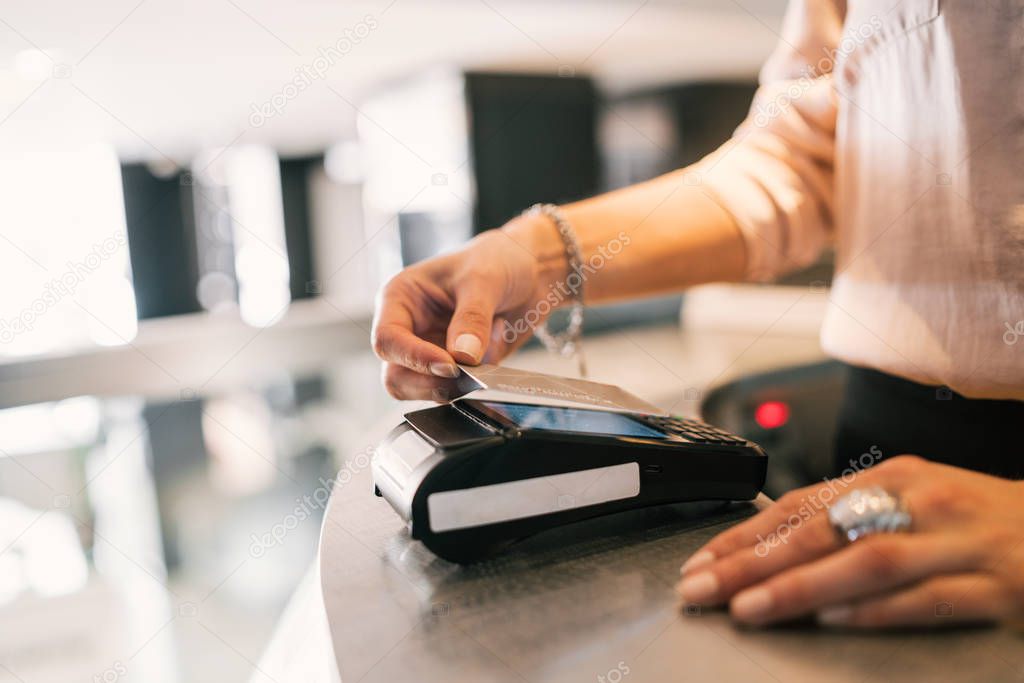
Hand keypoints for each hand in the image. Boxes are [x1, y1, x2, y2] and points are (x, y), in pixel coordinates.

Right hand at [371, 217, 555, 400]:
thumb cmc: (497, 259)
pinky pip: (460, 389)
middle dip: (432, 382)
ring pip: (426, 390)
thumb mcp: (484, 280)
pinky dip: (481, 377)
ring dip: (460, 382)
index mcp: (399, 299)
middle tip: (467, 375)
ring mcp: (431, 351)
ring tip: (491, 343)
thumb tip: (462, 357)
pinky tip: (498, 341)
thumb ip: (472, 319)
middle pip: (397, 377)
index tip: (449, 364)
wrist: (530, 269)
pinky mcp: (457, 367)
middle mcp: (409, 329)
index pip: (387, 340)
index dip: (413, 358)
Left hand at [676, 455, 1023, 627]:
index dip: (746, 535)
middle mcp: (920, 501)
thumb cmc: (979, 519)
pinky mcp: (998, 585)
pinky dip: (878, 610)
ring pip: (868, 560)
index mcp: (893, 478)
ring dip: (801, 586)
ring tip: (749, 607)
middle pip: (822, 530)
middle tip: (703, 587)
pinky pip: (929, 598)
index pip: (802, 505)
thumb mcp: (913, 501)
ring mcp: (959, 542)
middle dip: (753, 561)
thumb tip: (773, 548)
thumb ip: (852, 517)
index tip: (702, 562)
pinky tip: (835, 621)